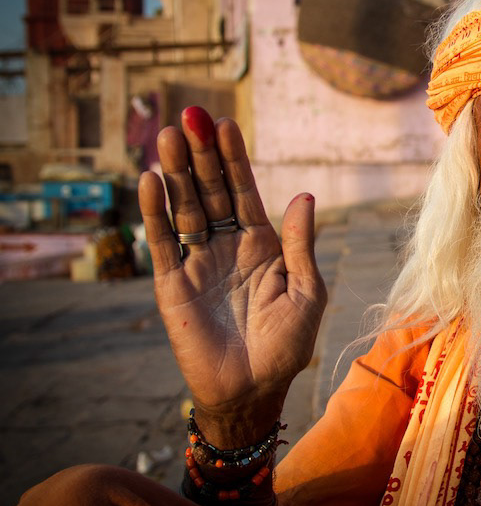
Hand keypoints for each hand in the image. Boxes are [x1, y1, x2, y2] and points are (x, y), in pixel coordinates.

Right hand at [138, 107, 326, 446]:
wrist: (254, 389)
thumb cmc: (287, 344)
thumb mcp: (304, 290)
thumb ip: (301, 244)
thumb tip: (305, 195)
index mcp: (261, 245)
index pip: (243, 192)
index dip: (233, 159)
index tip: (224, 124)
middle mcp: (226, 247)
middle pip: (210, 191)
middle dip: (201, 155)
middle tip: (190, 116)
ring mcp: (197, 263)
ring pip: (184, 208)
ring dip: (175, 173)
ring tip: (167, 137)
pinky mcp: (172, 284)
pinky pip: (161, 243)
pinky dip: (154, 213)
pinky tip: (149, 182)